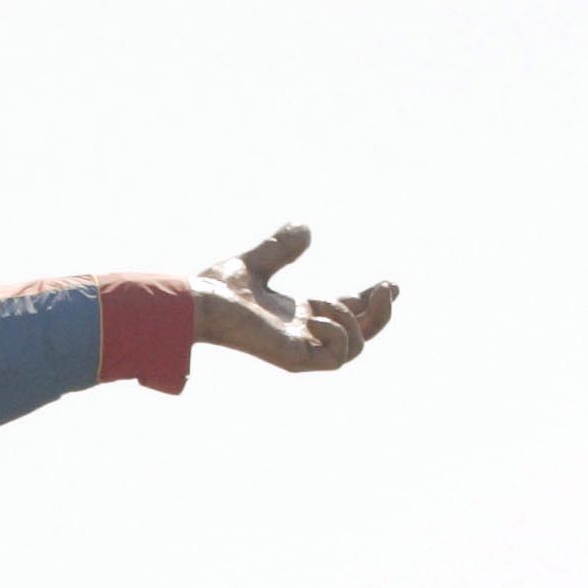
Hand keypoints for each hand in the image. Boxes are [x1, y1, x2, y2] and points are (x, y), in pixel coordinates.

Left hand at [192, 225, 395, 371]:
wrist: (197, 304)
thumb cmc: (217, 290)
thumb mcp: (257, 262)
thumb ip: (281, 248)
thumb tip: (305, 228)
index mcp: (299, 317)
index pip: (348, 315)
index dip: (372, 303)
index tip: (390, 284)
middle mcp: (304, 336)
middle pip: (361, 335)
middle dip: (380, 315)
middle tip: (385, 288)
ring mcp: (301, 350)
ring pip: (355, 349)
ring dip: (353, 320)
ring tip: (323, 301)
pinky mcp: (295, 359)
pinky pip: (337, 357)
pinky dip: (336, 333)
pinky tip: (313, 314)